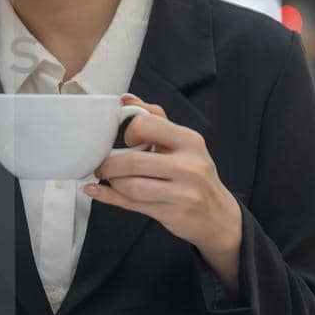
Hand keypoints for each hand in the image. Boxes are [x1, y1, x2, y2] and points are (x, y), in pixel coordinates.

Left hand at [83, 95, 243, 292]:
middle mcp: (189, 166)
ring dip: (112, 182)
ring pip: (131, 186)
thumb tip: (125, 99)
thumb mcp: (183, 144)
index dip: (130, 132)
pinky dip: (107, 197)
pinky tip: (94, 191)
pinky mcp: (172, 214)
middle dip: (110, 164)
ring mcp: (183, 193)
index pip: (147, 125)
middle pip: (134, 161)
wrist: (219, 216)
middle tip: (103, 165)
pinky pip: (131, 204)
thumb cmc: (194, 173)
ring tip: (110, 179)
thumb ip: (156, 119)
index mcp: (190, 141)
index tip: (128, 142)